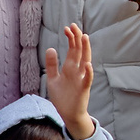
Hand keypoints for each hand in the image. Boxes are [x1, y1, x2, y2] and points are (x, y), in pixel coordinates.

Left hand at [42, 23, 95, 139]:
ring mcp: (81, 79)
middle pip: (79, 52)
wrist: (68, 114)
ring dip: (86, 50)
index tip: (67, 28)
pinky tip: (88, 65)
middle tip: (74, 25)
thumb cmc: (62, 97)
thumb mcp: (53, 79)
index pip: (72, 49)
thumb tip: (51, 48)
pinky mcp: (83, 89)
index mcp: (70, 68)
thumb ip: (52, 65)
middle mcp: (77, 71)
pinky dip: (89, 72)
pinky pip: (87, 80)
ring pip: (85, 61)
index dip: (70, 38)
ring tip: (84, 37)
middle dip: (76, 39)